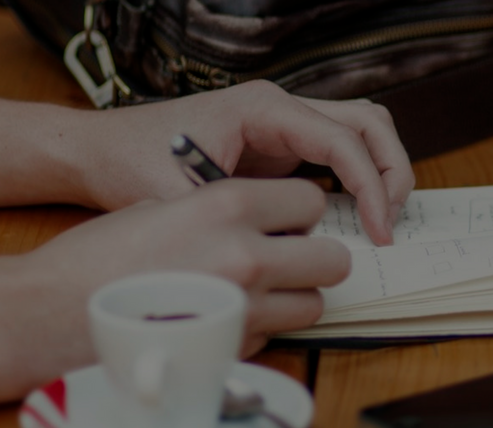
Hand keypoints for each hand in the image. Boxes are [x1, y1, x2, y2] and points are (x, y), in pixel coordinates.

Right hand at [24, 178, 348, 355]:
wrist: (50, 313)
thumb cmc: (95, 258)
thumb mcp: (159, 206)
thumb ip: (217, 211)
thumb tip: (258, 222)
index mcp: (227, 204)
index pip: (311, 200)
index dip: (300, 213)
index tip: (287, 220)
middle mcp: (246, 254)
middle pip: (332, 259)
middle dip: (314, 259)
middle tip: (289, 260)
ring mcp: (244, 308)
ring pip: (313, 305)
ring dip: (294, 299)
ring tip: (255, 292)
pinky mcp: (233, 349)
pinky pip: (275, 336)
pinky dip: (260, 329)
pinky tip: (222, 318)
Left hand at [77, 81, 413, 244]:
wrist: (100, 149)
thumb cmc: (132, 163)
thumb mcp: (180, 199)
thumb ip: (234, 223)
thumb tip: (286, 255)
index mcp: (262, 108)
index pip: (343, 139)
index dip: (371, 187)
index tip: (378, 231)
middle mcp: (280, 107)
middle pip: (369, 123)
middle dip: (391, 172)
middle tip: (391, 224)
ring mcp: (284, 124)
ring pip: (362, 131)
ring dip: (381, 171)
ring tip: (381, 220)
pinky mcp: (281, 145)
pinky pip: (339, 153)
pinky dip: (359, 180)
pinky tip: (353, 219)